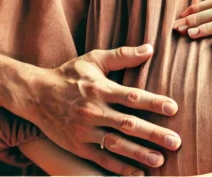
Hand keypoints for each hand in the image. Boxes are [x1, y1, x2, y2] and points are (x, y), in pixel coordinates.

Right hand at [20, 45, 181, 175]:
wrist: (36, 95)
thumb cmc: (69, 74)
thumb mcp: (93, 59)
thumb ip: (122, 56)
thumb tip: (150, 48)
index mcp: (100, 89)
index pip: (131, 96)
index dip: (153, 102)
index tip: (173, 108)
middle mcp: (94, 111)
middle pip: (128, 124)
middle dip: (153, 134)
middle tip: (175, 142)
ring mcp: (85, 131)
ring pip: (116, 145)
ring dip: (139, 154)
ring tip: (159, 160)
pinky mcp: (78, 146)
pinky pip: (102, 159)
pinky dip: (120, 168)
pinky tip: (137, 173)